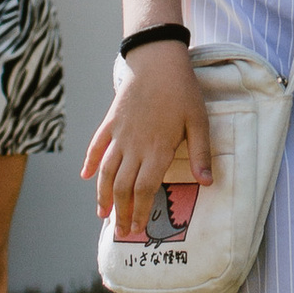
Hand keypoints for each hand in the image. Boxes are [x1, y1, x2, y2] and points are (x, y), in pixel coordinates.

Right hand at [82, 43, 211, 234]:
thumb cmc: (182, 91)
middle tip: (121, 231)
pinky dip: (90, 162)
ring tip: (102, 214)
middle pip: (122, 186)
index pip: (143, 189)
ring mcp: (119, 134)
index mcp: (157, 149)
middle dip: (120, 212)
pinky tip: (86, 177)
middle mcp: (134, 146)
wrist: (157, 60)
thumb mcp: (199, 121)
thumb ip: (201, 153)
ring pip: (106, 171)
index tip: (137, 228)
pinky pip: (96, 146)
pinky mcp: (110, 122)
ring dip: (103, 195)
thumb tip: (207, 183)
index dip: (138, 211)